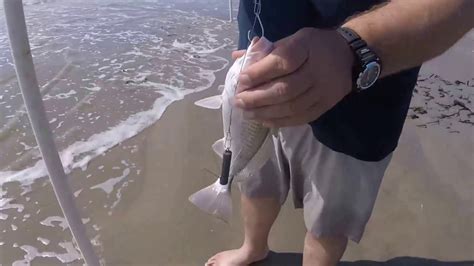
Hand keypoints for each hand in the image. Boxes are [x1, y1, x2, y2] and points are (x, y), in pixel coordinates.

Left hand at [234, 28, 353, 127]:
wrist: (349, 56)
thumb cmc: (313, 46)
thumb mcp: (291, 39)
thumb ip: (266, 51)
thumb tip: (237, 58)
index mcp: (306, 47)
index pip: (282, 62)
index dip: (260, 73)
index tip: (241, 81)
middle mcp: (317, 70)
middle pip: (285, 89)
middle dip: (258, 98)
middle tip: (239, 101)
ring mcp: (323, 90)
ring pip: (292, 107)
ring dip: (266, 112)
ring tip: (247, 113)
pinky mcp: (326, 105)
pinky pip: (301, 118)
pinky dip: (280, 121)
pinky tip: (264, 120)